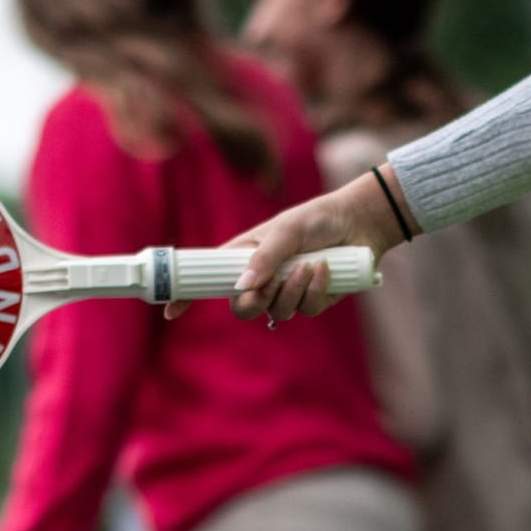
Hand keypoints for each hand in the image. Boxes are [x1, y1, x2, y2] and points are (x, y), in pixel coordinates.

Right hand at [169, 164, 413, 323]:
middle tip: (270, 284)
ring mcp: (287, 291)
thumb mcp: (286, 229)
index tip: (170, 311)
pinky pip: (305, 310)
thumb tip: (243, 286)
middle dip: (255, 302)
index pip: (209, 279)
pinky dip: (315, 290)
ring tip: (308, 265)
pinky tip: (325, 269)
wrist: (359, 223)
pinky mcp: (312, 300)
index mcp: (244, 256)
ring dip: (292, 290)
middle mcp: (262, 277)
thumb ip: (265, 257)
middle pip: (242, 308)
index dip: (187, 296)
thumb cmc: (317, 218)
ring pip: (276, 312)